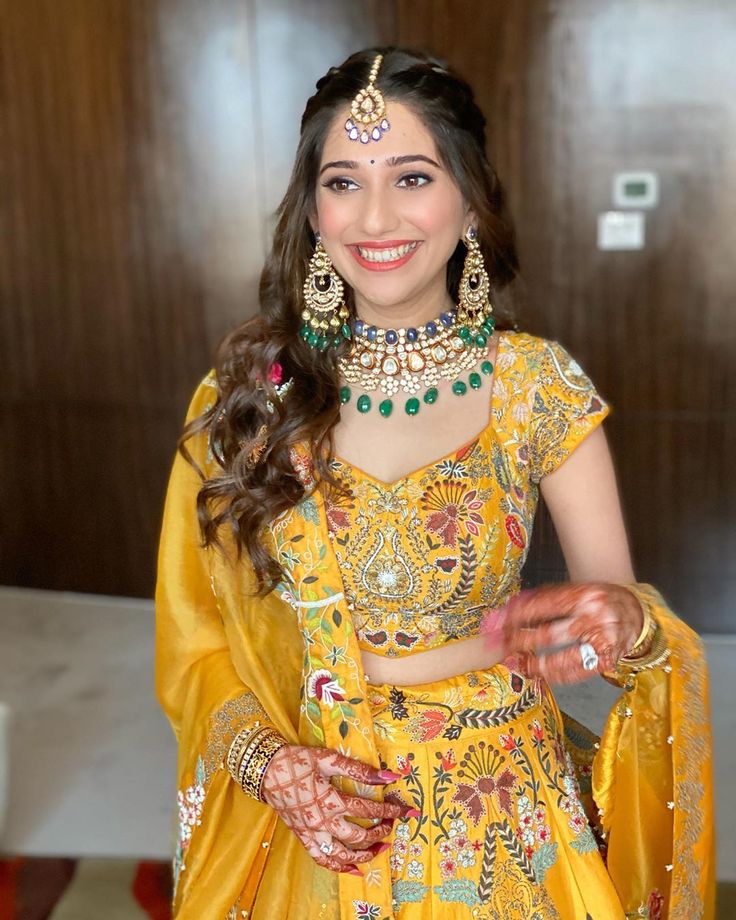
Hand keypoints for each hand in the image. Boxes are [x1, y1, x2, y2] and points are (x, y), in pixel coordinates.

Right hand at [261, 745, 416, 873]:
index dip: (389, 811)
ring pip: (342, 855)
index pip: (368, 810)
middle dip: (380, 832)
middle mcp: (322, 822)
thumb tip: (389, 777)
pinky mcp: (303, 837)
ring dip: (365, 855)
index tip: (403, 810)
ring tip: (380, 848)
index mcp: (331, 801)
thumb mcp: (328, 759)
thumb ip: (358, 770)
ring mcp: (312, 833)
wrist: (265, 771)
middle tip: (391, 824)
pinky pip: (322, 859)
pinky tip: (354, 869)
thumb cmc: (297, 761)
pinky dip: (339, 867)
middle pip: (359, 836)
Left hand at [496, 582, 644, 682]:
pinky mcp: (608, 660)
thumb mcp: (577, 590)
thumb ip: (547, 598)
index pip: (544, 606)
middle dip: (521, 642)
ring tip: (519, 664)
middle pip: (550, 634)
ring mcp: (602, 641)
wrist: (636, 612)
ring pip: (563, 659)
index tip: (501, 622)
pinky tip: (540, 674)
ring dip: (536, 665)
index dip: (519, 616)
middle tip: (502, 646)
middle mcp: (593, 617)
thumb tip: (511, 607)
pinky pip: (577, 672)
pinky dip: (556, 675)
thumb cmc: (599, 601)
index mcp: (583, 595)